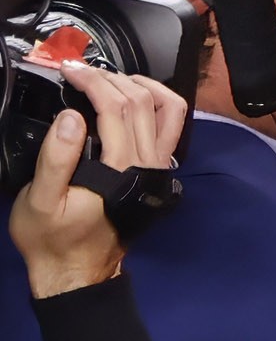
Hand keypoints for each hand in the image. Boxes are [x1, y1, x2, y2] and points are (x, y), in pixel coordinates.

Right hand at [8, 66, 187, 298]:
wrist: (77, 271)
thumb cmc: (52, 239)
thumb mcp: (39, 203)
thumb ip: (57, 158)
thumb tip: (72, 116)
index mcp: (119, 168)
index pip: (114, 108)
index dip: (92, 82)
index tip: (69, 69)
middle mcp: (147, 162)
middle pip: (140, 102)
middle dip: (110, 77)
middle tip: (81, 69)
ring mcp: (158, 164)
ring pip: (166, 108)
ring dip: (140, 84)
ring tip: (110, 75)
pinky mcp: (158, 168)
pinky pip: (171, 124)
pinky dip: (159, 100)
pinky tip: (135, 94)